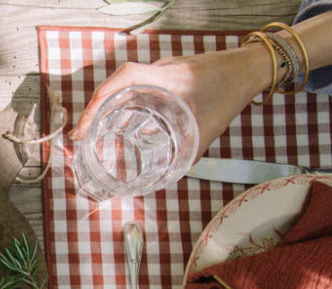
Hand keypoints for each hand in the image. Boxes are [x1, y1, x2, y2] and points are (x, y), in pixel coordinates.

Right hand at [69, 49, 264, 159]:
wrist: (249, 69)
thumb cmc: (230, 93)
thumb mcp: (209, 128)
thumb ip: (190, 152)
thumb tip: (168, 177)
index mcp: (165, 78)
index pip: (123, 80)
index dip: (98, 101)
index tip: (85, 125)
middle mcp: (159, 71)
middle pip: (115, 85)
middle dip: (95, 108)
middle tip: (82, 133)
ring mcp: (161, 71)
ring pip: (124, 85)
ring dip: (107, 105)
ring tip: (94, 129)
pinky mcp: (166, 75)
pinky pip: (136, 86)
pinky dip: (123, 102)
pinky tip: (121, 119)